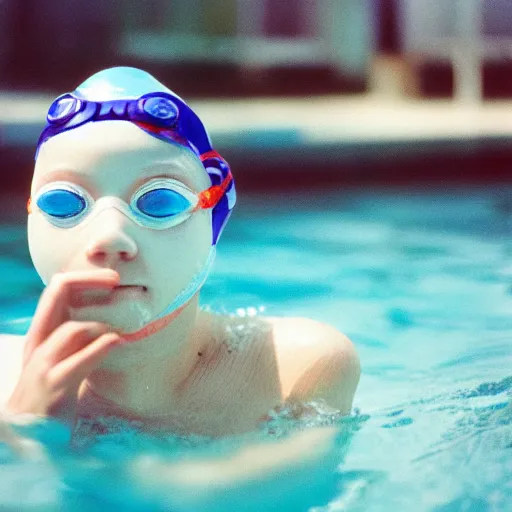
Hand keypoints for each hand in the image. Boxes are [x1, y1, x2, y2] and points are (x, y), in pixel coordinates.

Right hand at [6, 270, 121, 421]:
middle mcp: (39, 342)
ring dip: (103, 324)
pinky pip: (79, 361)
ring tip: (122, 329)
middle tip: (115, 279)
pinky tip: (117, 343)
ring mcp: (43, 364)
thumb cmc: (54, 393)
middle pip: (57, 293)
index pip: (56, 290)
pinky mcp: (54, 387)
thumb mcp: (64, 358)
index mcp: (41, 333)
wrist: (27, 435)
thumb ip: (80, 338)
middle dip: (88, 280)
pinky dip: (102, 348)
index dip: (82, 278)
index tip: (110, 279)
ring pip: (72, 328)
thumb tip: (112, 318)